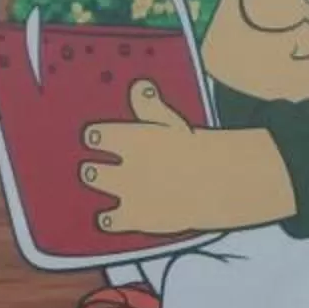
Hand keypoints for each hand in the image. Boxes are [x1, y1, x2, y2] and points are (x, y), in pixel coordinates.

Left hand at [81, 81, 208, 237]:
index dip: (96, 138)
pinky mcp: (135, 218)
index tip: (96, 139)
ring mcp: (127, 193)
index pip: (95, 136)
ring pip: (97, 187)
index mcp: (130, 139)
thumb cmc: (197, 151)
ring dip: (98, 184)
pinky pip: (110, 221)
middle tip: (95, 169)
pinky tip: (108, 218)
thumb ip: (150, 106)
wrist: (216, 186)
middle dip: (92, 169)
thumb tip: (139, 86)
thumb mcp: (173, 123)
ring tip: (102, 184)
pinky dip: (108, 219)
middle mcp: (123, 166)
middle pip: (91, 168)